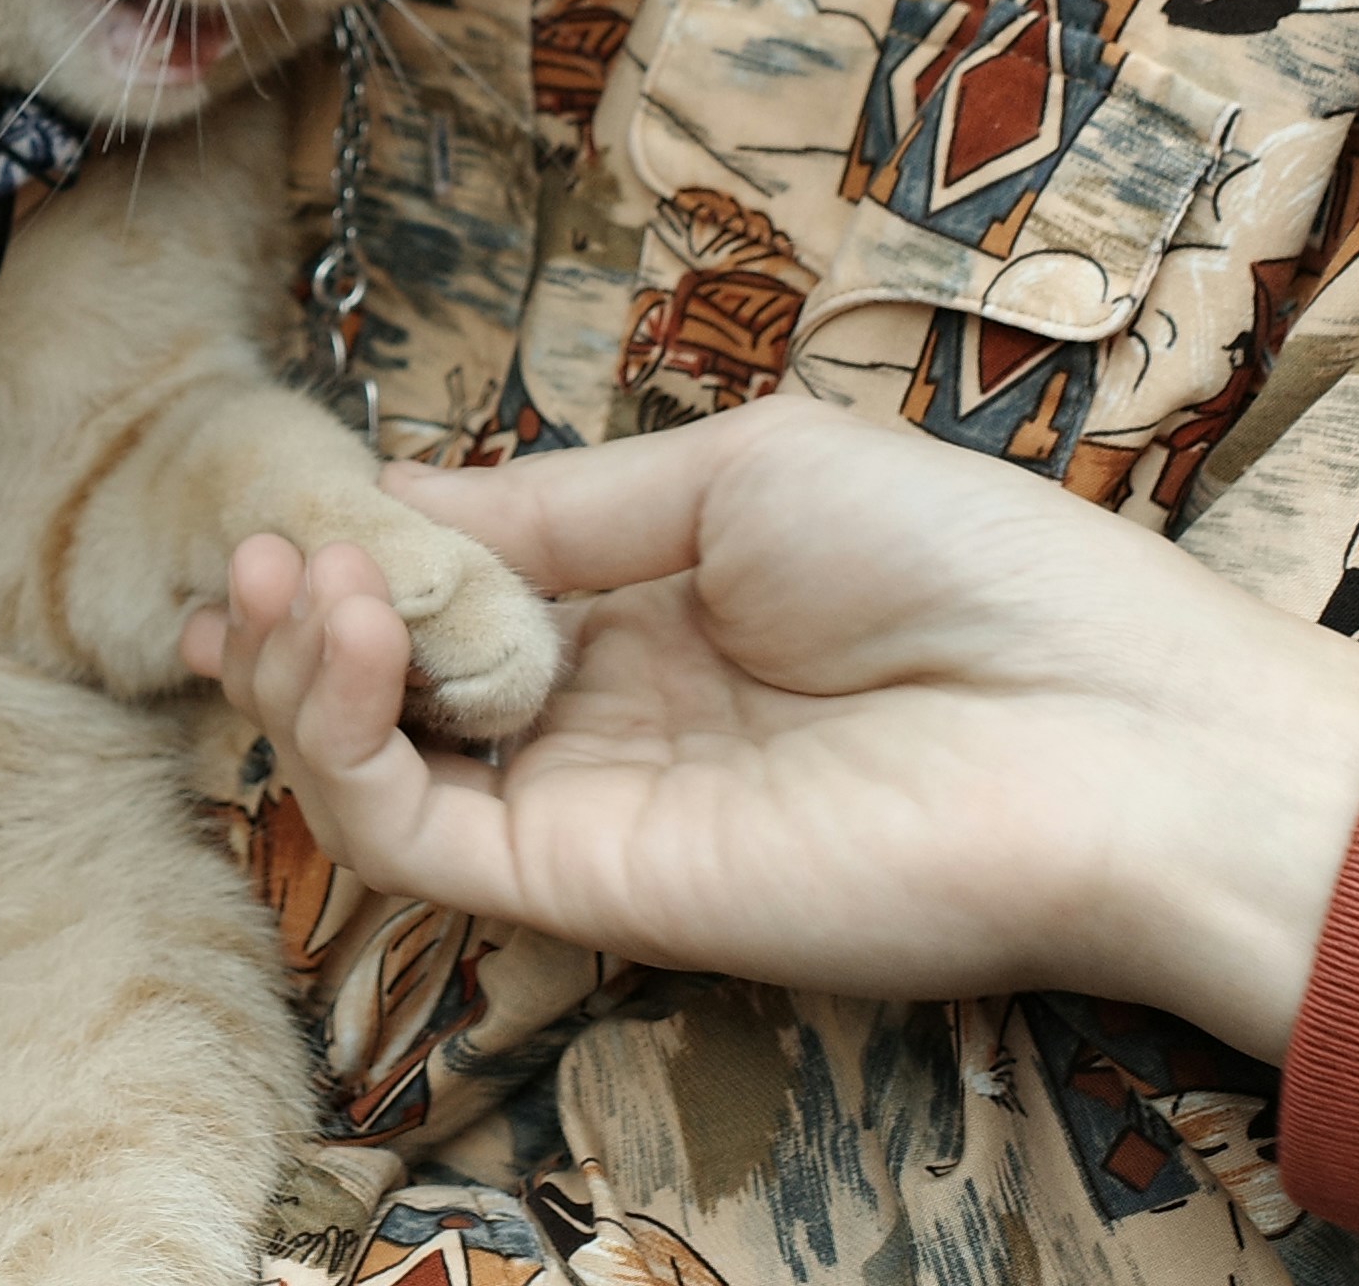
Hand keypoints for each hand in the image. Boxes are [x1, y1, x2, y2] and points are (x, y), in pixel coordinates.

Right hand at [180, 398, 1358, 1060]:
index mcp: (646, 606)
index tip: (275, 504)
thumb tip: (390, 490)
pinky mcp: (585, 888)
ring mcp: (585, 806)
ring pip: (375, 764)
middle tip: (242, 557)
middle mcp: (599, 715)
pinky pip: (414, 834)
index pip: (451, 584)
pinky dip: (347, 740)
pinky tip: (354, 633)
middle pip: (392, 681)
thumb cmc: (970, 566)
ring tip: (295, 579)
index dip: (350, 548)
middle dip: (295, 616)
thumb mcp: (739, 470)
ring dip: (304, 668)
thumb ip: (555, 501)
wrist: (1115, 734)